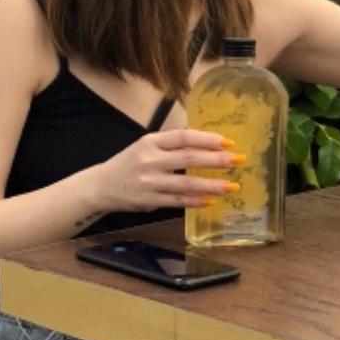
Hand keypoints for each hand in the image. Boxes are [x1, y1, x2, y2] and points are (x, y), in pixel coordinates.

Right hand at [92, 129, 243, 212]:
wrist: (100, 186)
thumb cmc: (129, 164)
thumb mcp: (145, 146)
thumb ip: (171, 145)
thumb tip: (207, 144)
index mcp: (150, 142)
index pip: (183, 137)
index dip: (207, 139)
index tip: (228, 142)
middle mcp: (149, 160)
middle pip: (188, 159)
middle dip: (217, 160)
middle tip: (238, 161)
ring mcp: (149, 182)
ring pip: (186, 184)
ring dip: (212, 185)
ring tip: (232, 186)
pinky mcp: (148, 201)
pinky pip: (177, 201)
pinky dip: (195, 201)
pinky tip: (211, 201)